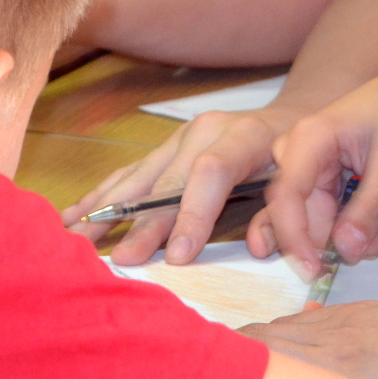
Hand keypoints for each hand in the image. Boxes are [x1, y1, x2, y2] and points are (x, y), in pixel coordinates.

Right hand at [63, 106, 294, 265]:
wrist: (292, 119)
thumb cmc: (298, 161)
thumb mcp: (304, 182)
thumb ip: (282, 215)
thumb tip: (256, 247)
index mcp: (245, 135)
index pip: (212, 172)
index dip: (192, 214)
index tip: (175, 257)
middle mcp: (207, 130)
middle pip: (167, 180)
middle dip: (142, 224)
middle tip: (119, 260)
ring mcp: (180, 136)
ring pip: (138, 175)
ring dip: (106, 209)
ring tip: (76, 238)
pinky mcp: (165, 146)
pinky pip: (129, 172)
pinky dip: (102, 196)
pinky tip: (73, 214)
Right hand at [255, 53, 377, 276]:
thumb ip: (370, 208)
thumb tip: (345, 252)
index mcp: (308, 139)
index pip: (285, 197)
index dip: (294, 239)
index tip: (316, 271)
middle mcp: (301, 157)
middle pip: (307, 219)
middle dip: (353, 235)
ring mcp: (314, 173)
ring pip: (328, 227)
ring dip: (369, 231)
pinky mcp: (328, 187)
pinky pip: (341, 222)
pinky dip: (371, 224)